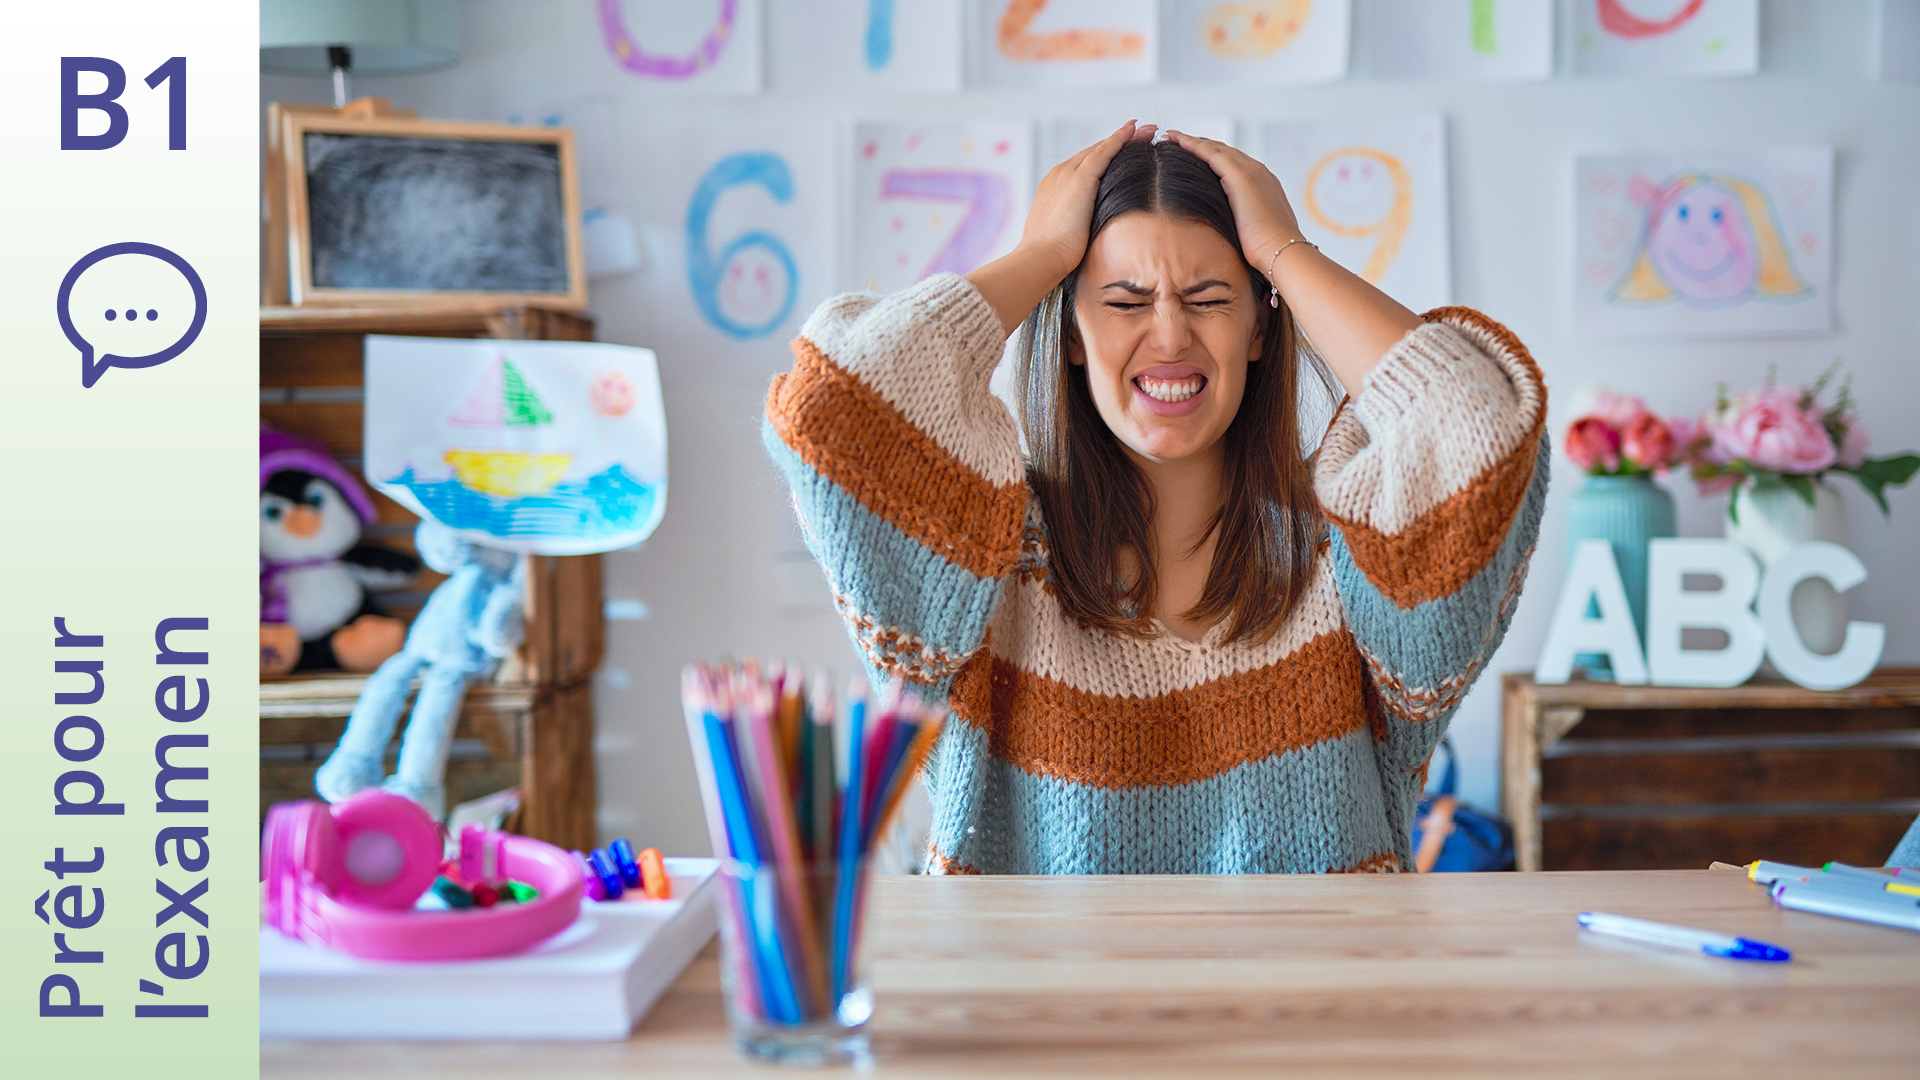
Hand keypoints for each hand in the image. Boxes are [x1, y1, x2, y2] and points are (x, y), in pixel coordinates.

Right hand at [968, 121, 1154, 333]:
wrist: (1039, 259)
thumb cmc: (1048, 261)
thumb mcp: (1061, 242)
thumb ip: (1073, 235)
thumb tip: (1084, 248)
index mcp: (1052, 191)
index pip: (1081, 169)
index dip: (1102, 160)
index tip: (1118, 156)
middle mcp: (1058, 176)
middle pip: (1092, 153)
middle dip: (1116, 144)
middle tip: (1139, 134)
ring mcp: (1068, 174)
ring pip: (1102, 149)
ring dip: (1126, 138)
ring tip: (1147, 131)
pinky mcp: (1081, 177)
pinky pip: (1107, 150)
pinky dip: (1122, 139)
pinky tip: (1138, 130)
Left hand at [1166, 130, 1305, 274]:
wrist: (1283, 251)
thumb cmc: (1267, 250)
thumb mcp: (1251, 230)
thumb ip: (1239, 222)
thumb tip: (1225, 230)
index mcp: (1263, 184)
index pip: (1233, 163)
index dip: (1211, 157)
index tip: (1192, 154)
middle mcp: (1258, 172)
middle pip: (1224, 151)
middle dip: (1200, 144)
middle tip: (1176, 139)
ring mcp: (1251, 171)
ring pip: (1217, 149)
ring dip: (1193, 141)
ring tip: (1172, 136)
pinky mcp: (1241, 176)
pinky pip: (1212, 154)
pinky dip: (1195, 146)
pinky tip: (1179, 142)